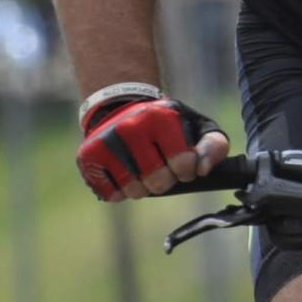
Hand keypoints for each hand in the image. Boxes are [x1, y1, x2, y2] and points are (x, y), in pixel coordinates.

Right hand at [76, 95, 229, 200]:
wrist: (121, 108)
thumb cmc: (167, 124)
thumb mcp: (197, 126)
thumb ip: (214, 145)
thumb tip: (203, 169)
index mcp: (161, 116)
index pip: (183, 163)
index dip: (187, 171)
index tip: (184, 164)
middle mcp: (130, 127)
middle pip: (158, 182)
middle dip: (165, 181)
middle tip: (162, 167)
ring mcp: (105, 142)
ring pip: (134, 191)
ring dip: (143, 187)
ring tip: (143, 170)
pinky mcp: (88, 156)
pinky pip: (111, 194)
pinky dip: (121, 191)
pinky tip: (124, 174)